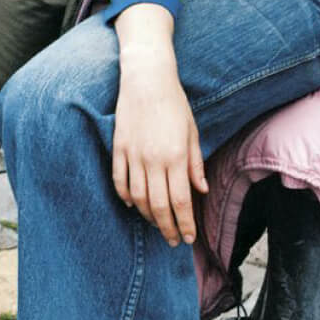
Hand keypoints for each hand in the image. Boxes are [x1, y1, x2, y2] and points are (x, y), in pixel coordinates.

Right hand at [112, 10, 207, 245]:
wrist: (147, 79)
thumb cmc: (174, 104)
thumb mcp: (192, 132)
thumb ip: (195, 164)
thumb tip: (202, 190)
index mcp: (175, 156)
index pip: (181, 200)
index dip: (185, 223)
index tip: (188, 238)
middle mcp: (153, 160)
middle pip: (159, 205)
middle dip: (167, 227)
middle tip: (172, 240)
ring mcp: (133, 155)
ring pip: (138, 198)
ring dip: (148, 216)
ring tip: (157, 225)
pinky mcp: (118, 149)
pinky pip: (119, 181)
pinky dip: (125, 197)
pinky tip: (133, 206)